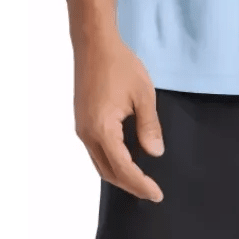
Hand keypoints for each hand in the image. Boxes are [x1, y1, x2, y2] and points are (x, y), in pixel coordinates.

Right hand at [73, 34, 164, 201]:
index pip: (123, 168)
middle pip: (107, 172)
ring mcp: (81, 128)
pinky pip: (96, 150)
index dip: (140, 183)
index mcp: (102, 130)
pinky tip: (125, 157)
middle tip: (151, 191)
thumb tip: (155, 153)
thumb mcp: (143, 94)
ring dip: (119, 174)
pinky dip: (111, 160)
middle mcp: (87, 134)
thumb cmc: (120, 66)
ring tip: (140, 179)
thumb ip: (149, 126)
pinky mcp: (81, 121)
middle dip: (129, 184)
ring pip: (99, 163)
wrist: (94, 44)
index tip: (157, 194)